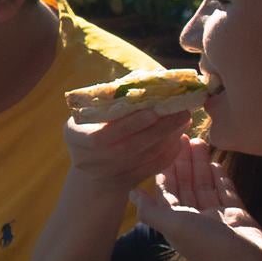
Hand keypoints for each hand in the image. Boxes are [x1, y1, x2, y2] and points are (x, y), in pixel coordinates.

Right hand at [64, 109, 190, 195]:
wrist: (89, 172)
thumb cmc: (90, 131)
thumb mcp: (90, 115)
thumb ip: (112, 101)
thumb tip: (148, 78)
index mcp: (77, 138)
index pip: (103, 134)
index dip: (130, 124)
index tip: (153, 111)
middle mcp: (91, 160)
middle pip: (130, 147)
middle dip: (159, 128)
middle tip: (182, 111)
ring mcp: (110, 174)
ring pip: (146, 156)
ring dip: (169, 137)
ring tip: (184, 120)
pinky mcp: (129, 182)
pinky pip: (154, 167)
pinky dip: (170, 151)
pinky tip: (179, 136)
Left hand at [132, 139, 261, 260]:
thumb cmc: (210, 249)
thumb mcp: (175, 226)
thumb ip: (151, 210)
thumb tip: (129, 193)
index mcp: (177, 220)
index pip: (167, 188)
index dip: (165, 167)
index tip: (164, 144)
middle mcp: (195, 218)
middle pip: (186, 184)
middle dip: (184, 161)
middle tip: (183, 133)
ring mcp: (218, 218)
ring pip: (206, 185)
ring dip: (201, 164)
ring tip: (200, 139)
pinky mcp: (239, 217)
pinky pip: (227, 193)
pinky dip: (220, 178)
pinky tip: (216, 162)